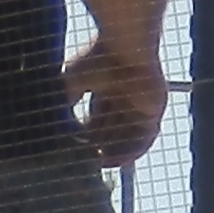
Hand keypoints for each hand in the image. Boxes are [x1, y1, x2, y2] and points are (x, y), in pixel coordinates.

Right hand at [66, 37, 168, 166]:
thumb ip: (67, 100)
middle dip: (102, 145)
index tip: (77, 148)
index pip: (99, 116)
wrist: (125, 46)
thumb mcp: (72, 80)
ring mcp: (143, 103)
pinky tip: (120, 162)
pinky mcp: (157, 107)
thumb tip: (56, 120)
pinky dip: (135, 150)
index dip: (89, 133)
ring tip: (102, 166)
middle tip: (88, 162)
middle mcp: (127, 96)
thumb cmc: (98, 57)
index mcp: (109, 86)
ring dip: (118, 151)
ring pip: (131, 134)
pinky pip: (148, 135)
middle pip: (115, 127)